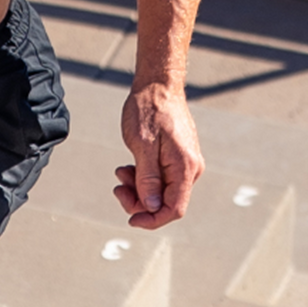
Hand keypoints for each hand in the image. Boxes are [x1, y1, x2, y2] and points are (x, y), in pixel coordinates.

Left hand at [110, 80, 201, 227]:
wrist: (157, 86)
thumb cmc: (149, 110)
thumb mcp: (142, 146)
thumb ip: (148, 178)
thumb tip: (152, 206)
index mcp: (185, 168)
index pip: (174, 209)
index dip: (152, 220)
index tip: (130, 220)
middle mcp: (190, 169)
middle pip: (165, 203)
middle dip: (139, 201)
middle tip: (118, 187)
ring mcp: (184, 164)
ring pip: (160, 192)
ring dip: (137, 188)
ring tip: (120, 171)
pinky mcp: (176, 159)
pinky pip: (159, 179)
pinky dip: (141, 178)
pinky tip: (128, 167)